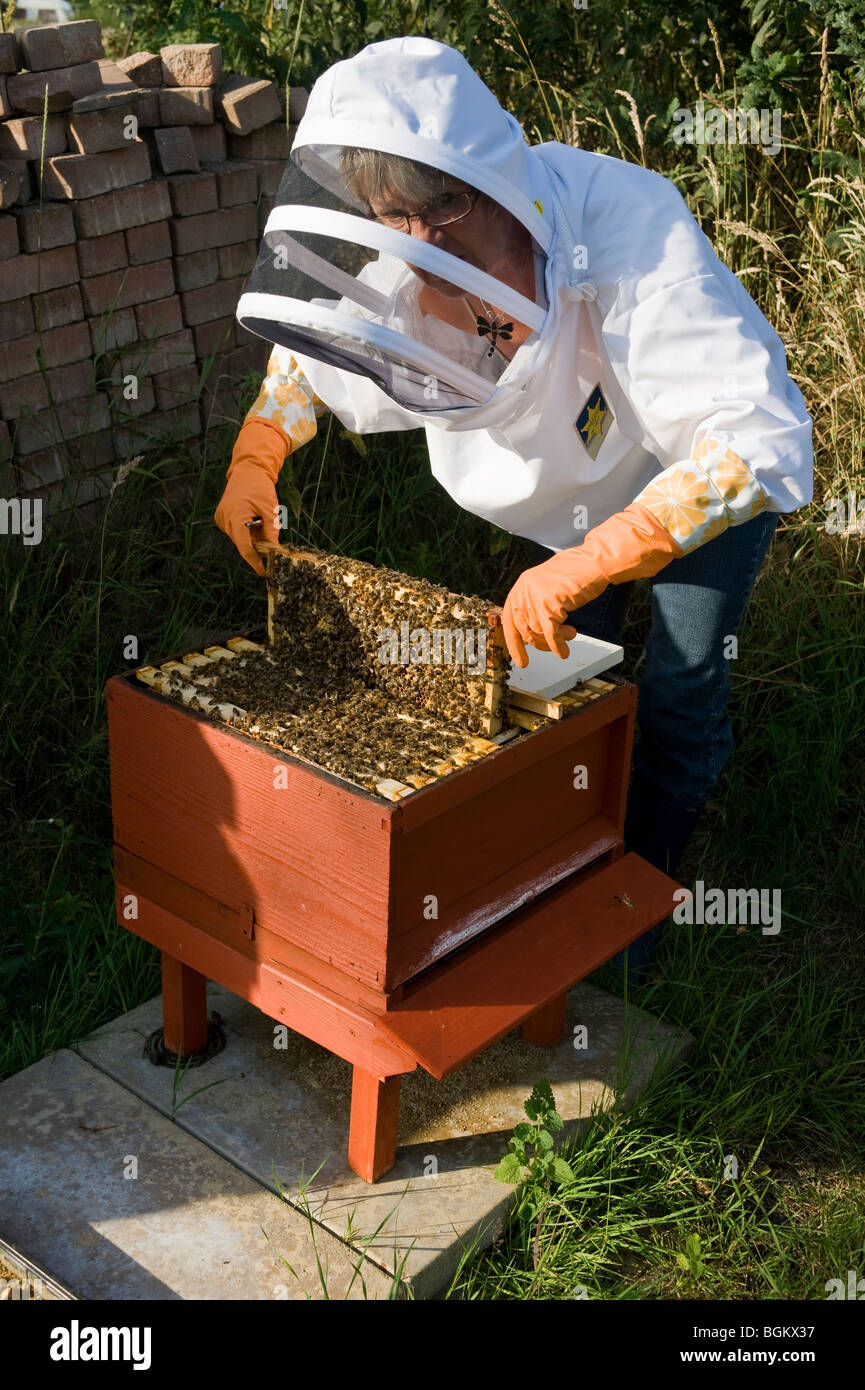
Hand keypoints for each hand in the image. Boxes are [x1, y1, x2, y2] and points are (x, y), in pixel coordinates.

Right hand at [214, 419, 288, 575]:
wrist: (247, 471)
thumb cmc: (260, 488)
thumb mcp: (270, 509)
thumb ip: (271, 531)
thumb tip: (274, 551)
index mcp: (235, 517)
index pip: (244, 547)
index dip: (254, 561)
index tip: (264, 572)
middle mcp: (224, 519)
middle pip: (241, 543)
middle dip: (256, 548)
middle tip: (270, 550)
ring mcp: (221, 518)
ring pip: (239, 538)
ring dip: (251, 537)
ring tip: (261, 521)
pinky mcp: (221, 517)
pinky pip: (235, 530)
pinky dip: (245, 530)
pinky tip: (252, 519)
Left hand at [502, 505, 683, 666]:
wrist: (594, 562)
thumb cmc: (577, 574)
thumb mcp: (548, 587)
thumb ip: (536, 605)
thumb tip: (532, 635)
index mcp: (521, 586)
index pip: (509, 620)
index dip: (514, 643)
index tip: (521, 661)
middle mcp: (524, 590)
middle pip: (523, 630)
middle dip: (539, 643)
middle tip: (554, 646)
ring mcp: (535, 597)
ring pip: (537, 634)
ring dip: (555, 640)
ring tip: (570, 634)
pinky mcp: (550, 605)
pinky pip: (551, 635)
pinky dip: (558, 646)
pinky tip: (564, 651)